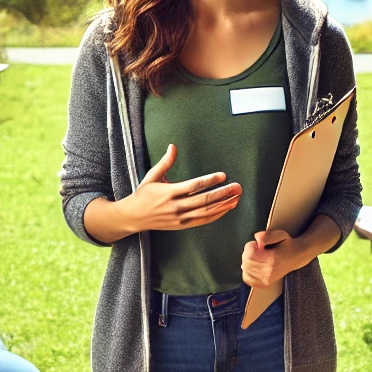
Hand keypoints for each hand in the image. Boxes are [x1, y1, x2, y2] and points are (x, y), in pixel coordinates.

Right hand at [122, 145, 240, 232]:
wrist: (134, 217)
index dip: (209, 181)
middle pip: (204, 200)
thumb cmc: (144, 194)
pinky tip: (226, 208)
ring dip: (223, 205)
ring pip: (206, 212)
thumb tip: (173, 146)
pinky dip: (216, 215)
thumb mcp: (152, 176)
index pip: (194, 186)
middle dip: (223, 194)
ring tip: (236, 198)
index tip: (223, 175)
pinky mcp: (182, 225)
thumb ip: (165, 162)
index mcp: (169, 192)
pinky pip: (203, 220)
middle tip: (237, 187)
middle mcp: (176, 207)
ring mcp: (180, 218)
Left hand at [241, 229, 300, 287]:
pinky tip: (253, 265)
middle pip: (246, 262)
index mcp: (272, 261)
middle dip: (248, 253)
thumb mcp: (280, 235)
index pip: (249, 255)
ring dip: (248, 261)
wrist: (297, 257)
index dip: (250, 246)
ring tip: (258, 256)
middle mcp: (268, 273)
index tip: (257, 244)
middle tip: (257, 249)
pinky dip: (247, 271)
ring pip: (245, 270)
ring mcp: (266, 280)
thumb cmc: (287, 245)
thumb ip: (268, 235)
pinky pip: (247, 278)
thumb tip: (257, 238)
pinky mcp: (264, 284)